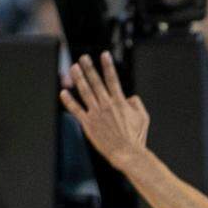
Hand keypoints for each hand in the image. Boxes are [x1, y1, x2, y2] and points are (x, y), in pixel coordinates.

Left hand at [60, 52, 149, 167]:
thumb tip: (129, 96)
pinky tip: (63, 92)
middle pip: (96, 82)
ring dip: (79, 78)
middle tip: (84, 58)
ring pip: (85, 92)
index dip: (108, 66)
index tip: (104, 54)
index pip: (113, 79)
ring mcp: (96, 114)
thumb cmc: (137, 136)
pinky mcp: (88, 123)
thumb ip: (137, 103)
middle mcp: (106, 105)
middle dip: (89, 68)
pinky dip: (69, 101)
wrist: (126, 152)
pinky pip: (76, 110)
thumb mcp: (144, 117)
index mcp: (120, 102)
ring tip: (74, 68)